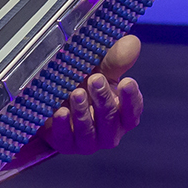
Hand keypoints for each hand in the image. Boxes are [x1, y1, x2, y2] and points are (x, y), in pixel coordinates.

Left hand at [45, 34, 144, 155]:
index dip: (131, 99)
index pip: (132, 112)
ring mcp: (87, 141)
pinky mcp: (65, 144)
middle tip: (95, 79)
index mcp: (122, 115)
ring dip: (83, 113)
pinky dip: (63, 125)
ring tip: (77, 92)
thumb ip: (115, 59)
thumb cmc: (85, 83)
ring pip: (89, 133)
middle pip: (111, 121)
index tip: (127, 82)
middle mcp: (108, 132)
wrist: (55, 99)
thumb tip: (131, 43)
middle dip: (104, 100)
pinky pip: (65, 139)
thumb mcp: (100, 69)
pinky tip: (59, 112)